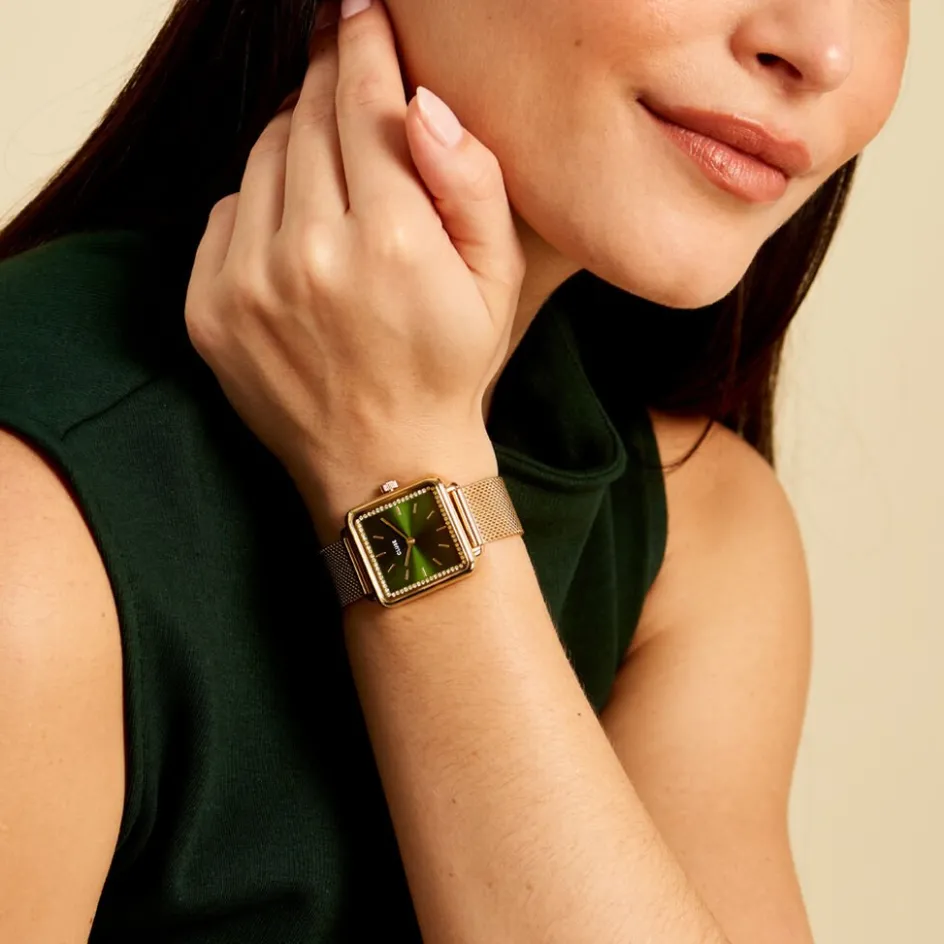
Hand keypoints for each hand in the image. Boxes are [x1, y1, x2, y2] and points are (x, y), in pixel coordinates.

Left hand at [184, 0, 525, 538]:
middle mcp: (309, 256)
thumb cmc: (449, 368)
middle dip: (329, 77)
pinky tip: (298, 233)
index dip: (363, 41)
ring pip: (263, 157)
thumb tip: (421, 103)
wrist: (385, 463)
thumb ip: (472, 183)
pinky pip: (228, 211)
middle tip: (344, 57)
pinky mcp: (209, 309)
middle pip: (308, 116)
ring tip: (334, 170)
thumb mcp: (497, 281)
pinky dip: (261, 202)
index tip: (358, 6)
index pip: (365, 102)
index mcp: (392, 243)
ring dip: (297, 140)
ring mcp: (248, 284)